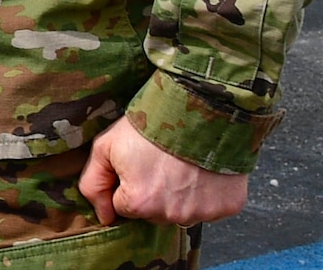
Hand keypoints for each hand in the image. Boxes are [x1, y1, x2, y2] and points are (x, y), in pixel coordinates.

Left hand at [79, 117, 248, 226]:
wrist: (197, 105)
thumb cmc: (151, 123)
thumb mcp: (106, 146)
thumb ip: (94, 184)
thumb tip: (104, 217)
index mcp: (140, 203)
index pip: (123, 207)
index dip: (126, 183)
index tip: (136, 163)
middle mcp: (172, 215)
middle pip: (153, 213)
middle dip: (152, 191)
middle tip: (158, 161)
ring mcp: (202, 212)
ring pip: (181, 211)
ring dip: (179, 194)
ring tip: (180, 163)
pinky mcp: (228, 206)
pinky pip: (210, 208)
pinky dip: (206, 193)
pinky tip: (202, 170)